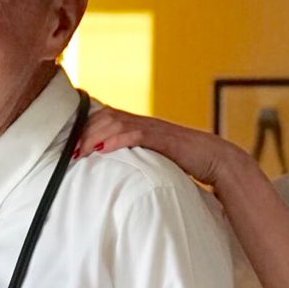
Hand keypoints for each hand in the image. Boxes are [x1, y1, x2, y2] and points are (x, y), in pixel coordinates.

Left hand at [74, 106, 252, 186]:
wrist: (217, 159)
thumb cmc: (186, 162)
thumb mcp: (155, 157)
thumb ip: (137, 157)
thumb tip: (114, 171)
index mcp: (141, 126)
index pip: (107, 116)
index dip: (87, 125)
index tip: (71, 144)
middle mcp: (145, 123)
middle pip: (107, 116)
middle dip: (85, 131)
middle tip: (71, 150)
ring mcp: (155, 129)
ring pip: (117, 122)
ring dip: (96, 135)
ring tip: (82, 150)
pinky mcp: (165, 138)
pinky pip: (137, 134)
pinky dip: (118, 140)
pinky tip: (104, 148)